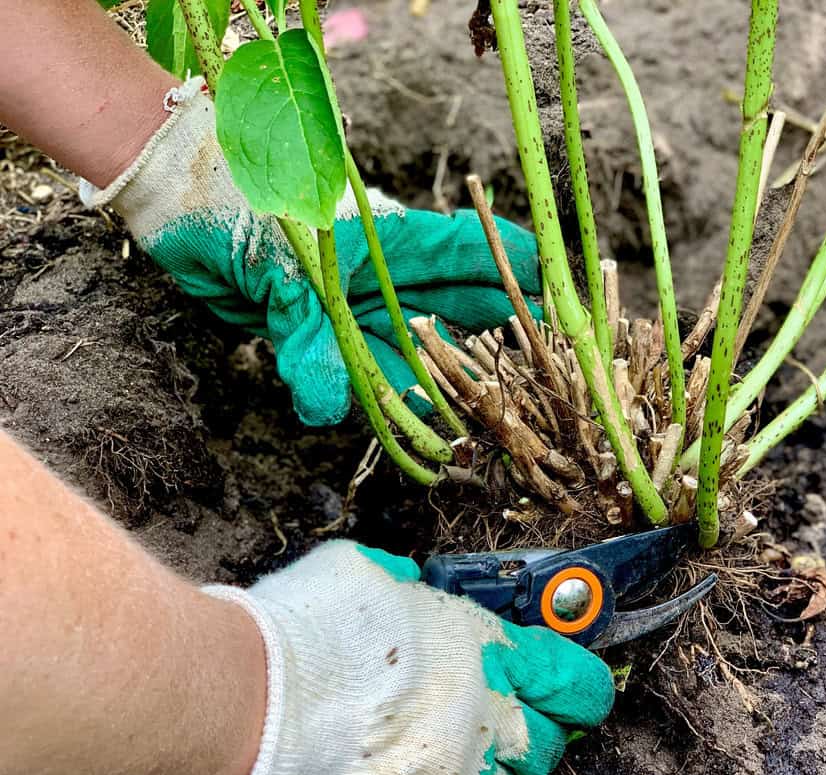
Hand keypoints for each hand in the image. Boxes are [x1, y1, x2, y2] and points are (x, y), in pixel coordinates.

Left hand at [81, 80, 540, 425]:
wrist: (178, 219)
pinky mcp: (331, 342)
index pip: (470, 252)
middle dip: (506, 335)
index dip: (519, 269)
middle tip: (550, 368)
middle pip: (464, 306)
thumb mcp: (276, 270)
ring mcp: (361, 309)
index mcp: (389, 240)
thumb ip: (308, 338)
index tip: (562, 294)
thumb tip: (328, 406)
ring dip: (452, 382)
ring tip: (498, 411)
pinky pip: (372, 378)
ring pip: (423, 351)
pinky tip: (424, 427)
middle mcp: (386, 277)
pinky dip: (391, 404)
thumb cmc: (234, 210)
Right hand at [143, 541, 614, 774]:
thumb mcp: (369, 573)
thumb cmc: (313, 628)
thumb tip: (405, 589)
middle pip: (547, 748)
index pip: (576, 681)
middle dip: (526, 740)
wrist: (261, 700)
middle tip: (491, 733)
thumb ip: (406, 587)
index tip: (567, 694)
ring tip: (446, 771)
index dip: (574, 689)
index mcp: (492, 654)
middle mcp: (492, 722)